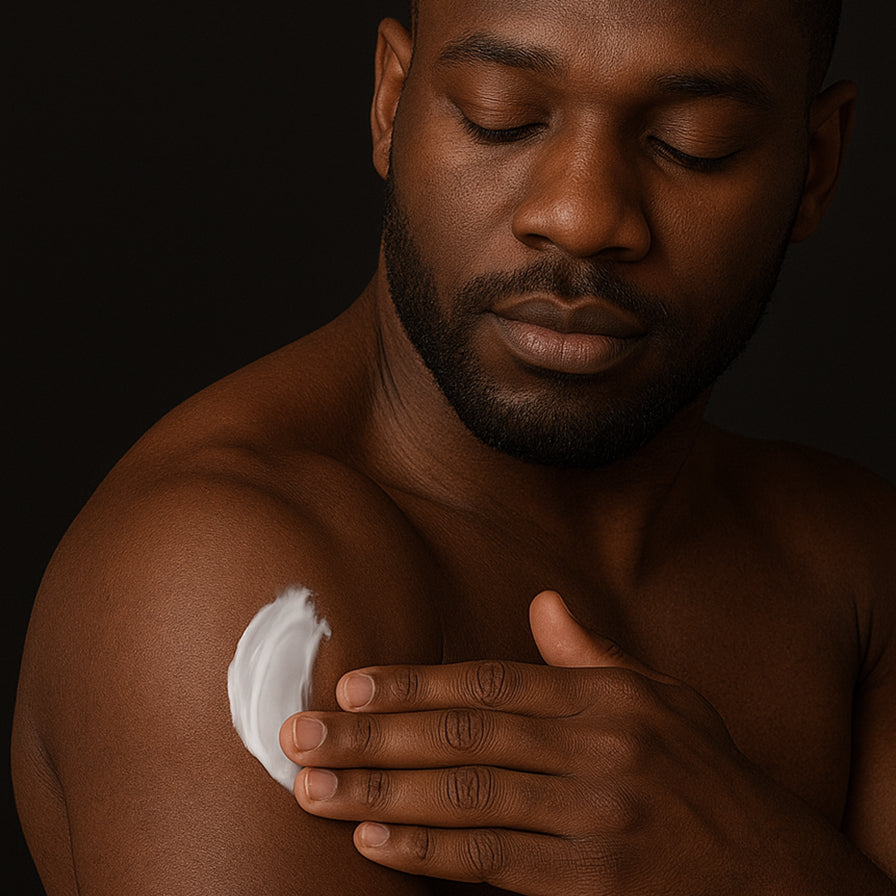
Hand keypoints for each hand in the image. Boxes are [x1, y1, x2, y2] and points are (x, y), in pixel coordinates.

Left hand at [279, 591, 824, 893]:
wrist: (772, 870)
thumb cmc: (704, 773)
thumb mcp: (661, 697)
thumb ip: (592, 654)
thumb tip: (543, 601)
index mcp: (602, 700)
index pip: (490, 682)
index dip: (415, 683)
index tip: (351, 687)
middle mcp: (593, 752)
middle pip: (462, 737)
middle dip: (372, 738)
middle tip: (300, 738)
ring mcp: (592, 820)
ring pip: (467, 799)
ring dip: (381, 796)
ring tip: (315, 791)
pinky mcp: (593, 884)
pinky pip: (496, 865)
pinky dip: (431, 853)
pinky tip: (376, 844)